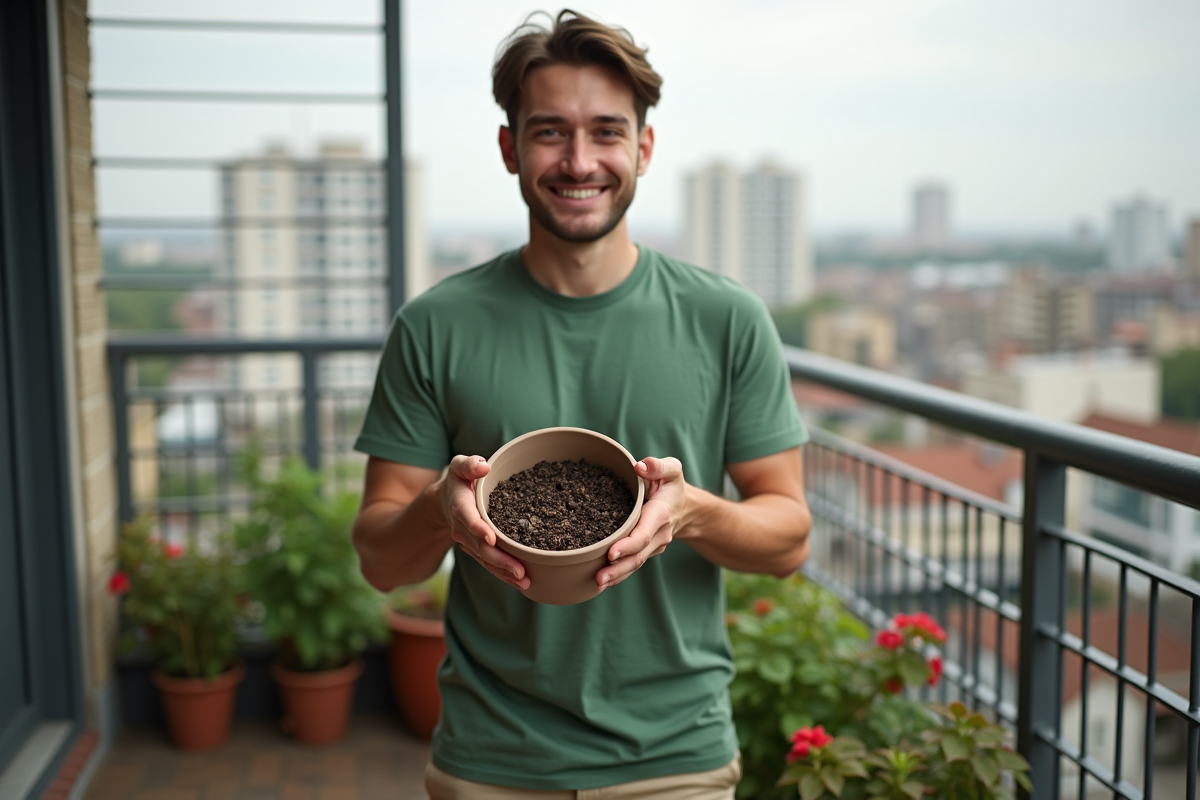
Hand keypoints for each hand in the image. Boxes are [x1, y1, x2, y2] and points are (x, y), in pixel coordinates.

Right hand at [439, 455, 529, 590]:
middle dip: (499, 560)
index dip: (478, 528)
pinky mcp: (476, 549)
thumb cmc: (460, 480)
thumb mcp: (460, 466)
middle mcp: (462, 528)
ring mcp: (468, 542)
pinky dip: (503, 574)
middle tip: (520, 570)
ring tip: (524, 580)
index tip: (491, 538)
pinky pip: (488, 564)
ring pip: (485, 559)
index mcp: (460, 505)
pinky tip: (520, 581)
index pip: (467, 518)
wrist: (447, 499)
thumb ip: (469, 465)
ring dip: (504, 571)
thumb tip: (483, 467)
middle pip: (480, 547)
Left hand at [597, 457, 688, 589]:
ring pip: (635, 564)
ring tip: (597, 583)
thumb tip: (640, 466)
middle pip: (637, 556)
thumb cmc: (673, 486)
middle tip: (599, 577)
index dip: (628, 545)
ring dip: (617, 576)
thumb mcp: (672, 470)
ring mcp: (653, 546)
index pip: (644, 534)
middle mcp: (658, 535)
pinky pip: (633, 565)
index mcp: (660, 515)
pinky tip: (602, 582)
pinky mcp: (646, 551)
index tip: (612, 553)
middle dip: (619, 568)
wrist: (686, 508)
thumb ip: (658, 466)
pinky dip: (619, 575)